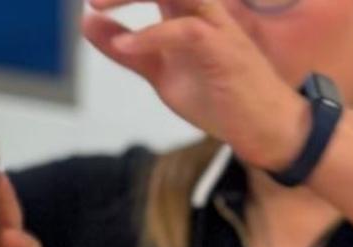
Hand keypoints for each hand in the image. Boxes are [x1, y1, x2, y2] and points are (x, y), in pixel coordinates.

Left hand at [82, 0, 308, 170]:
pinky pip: (186, 30)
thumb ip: (129, 49)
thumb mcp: (162, 73)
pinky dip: (152, 35)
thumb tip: (88, 23)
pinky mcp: (224, 49)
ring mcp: (216, 26)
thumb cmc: (220, 97)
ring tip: (97, 4)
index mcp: (188, 9)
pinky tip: (124, 46)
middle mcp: (203, 9)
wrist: (264, 128)